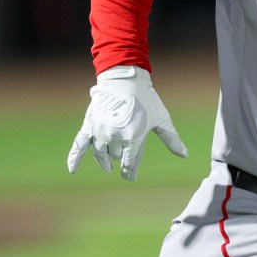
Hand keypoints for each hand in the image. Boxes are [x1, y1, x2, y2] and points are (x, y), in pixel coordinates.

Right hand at [67, 65, 187, 180]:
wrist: (126, 79)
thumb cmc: (147, 100)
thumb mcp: (161, 119)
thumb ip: (171, 139)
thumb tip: (185, 155)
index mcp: (134, 137)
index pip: (130, 161)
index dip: (129, 170)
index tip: (130, 176)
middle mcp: (115, 136)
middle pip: (116, 155)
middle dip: (120, 158)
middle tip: (123, 163)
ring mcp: (100, 131)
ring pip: (100, 153)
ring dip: (104, 161)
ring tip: (108, 167)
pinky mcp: (89, 124)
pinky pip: (80, 144)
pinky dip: (74, 158)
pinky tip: (72, 170)